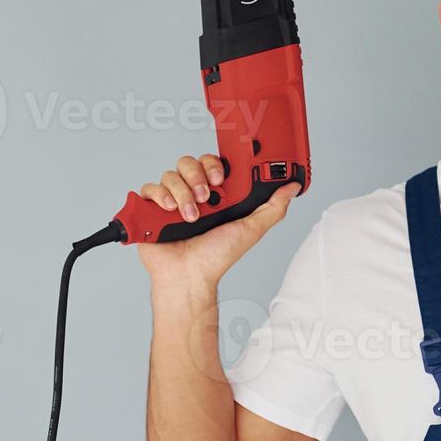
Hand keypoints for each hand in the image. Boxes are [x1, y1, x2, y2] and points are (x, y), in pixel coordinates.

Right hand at [134, 153, 302, 291]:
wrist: (190, 277)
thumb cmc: (217, 257)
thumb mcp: (252, 229)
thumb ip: (273, 207)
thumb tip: (291, 187)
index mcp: (214, 195)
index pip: (211, 163)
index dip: (214, 165)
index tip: (220, 179)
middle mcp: (192, 194)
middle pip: (188, 163)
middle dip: (197, 177)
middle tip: (206, 198)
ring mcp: (171, 201)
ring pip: (170, 175)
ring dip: (182, 193)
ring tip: (191, 216)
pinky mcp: (151, 211)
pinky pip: (149, 189)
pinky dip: (159, 196)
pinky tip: (170, 211)